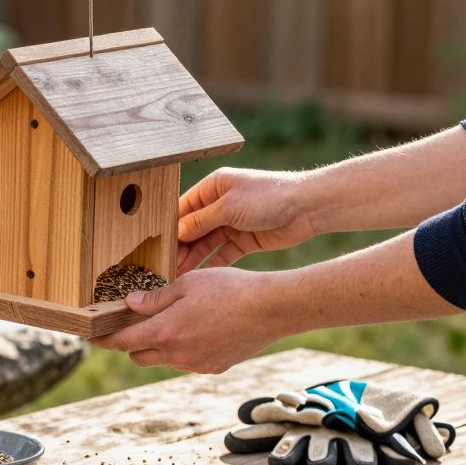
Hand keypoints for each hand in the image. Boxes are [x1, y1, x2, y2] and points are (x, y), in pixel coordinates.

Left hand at [88, 267, 292, 373]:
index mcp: (165, 333)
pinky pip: (187, 361)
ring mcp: (197, 364)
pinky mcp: (214, 367)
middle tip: (129, 324)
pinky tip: (195, 329)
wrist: (272, 309)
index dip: (103, 340)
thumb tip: (129, 303)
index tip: (91, 336)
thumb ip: (154, 298)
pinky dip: (181, 349)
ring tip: (168, 321)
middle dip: (129, 342)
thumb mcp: (186, 284)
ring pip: (163, 359)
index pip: (122, 342)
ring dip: (157, 345)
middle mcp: (177, 355)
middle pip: (138, 356)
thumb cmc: (229, 289)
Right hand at [178, 168, 317, 274]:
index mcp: (212, 187)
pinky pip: (223, 253)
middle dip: (180, 246)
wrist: (308, 207)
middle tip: (165, 265)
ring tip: (177, 274)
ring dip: (193, 257)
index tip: (157, 246)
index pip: (183, 209)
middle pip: (192, 228)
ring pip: (206, 242)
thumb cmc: (268, 196)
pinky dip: (212, 264)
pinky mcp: (244, 239)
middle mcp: (219, 204)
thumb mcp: (228, 207)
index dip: (170, 227)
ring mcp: (232, 222)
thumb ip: (201, 221)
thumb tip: (177, 231)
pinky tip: (200, 277)